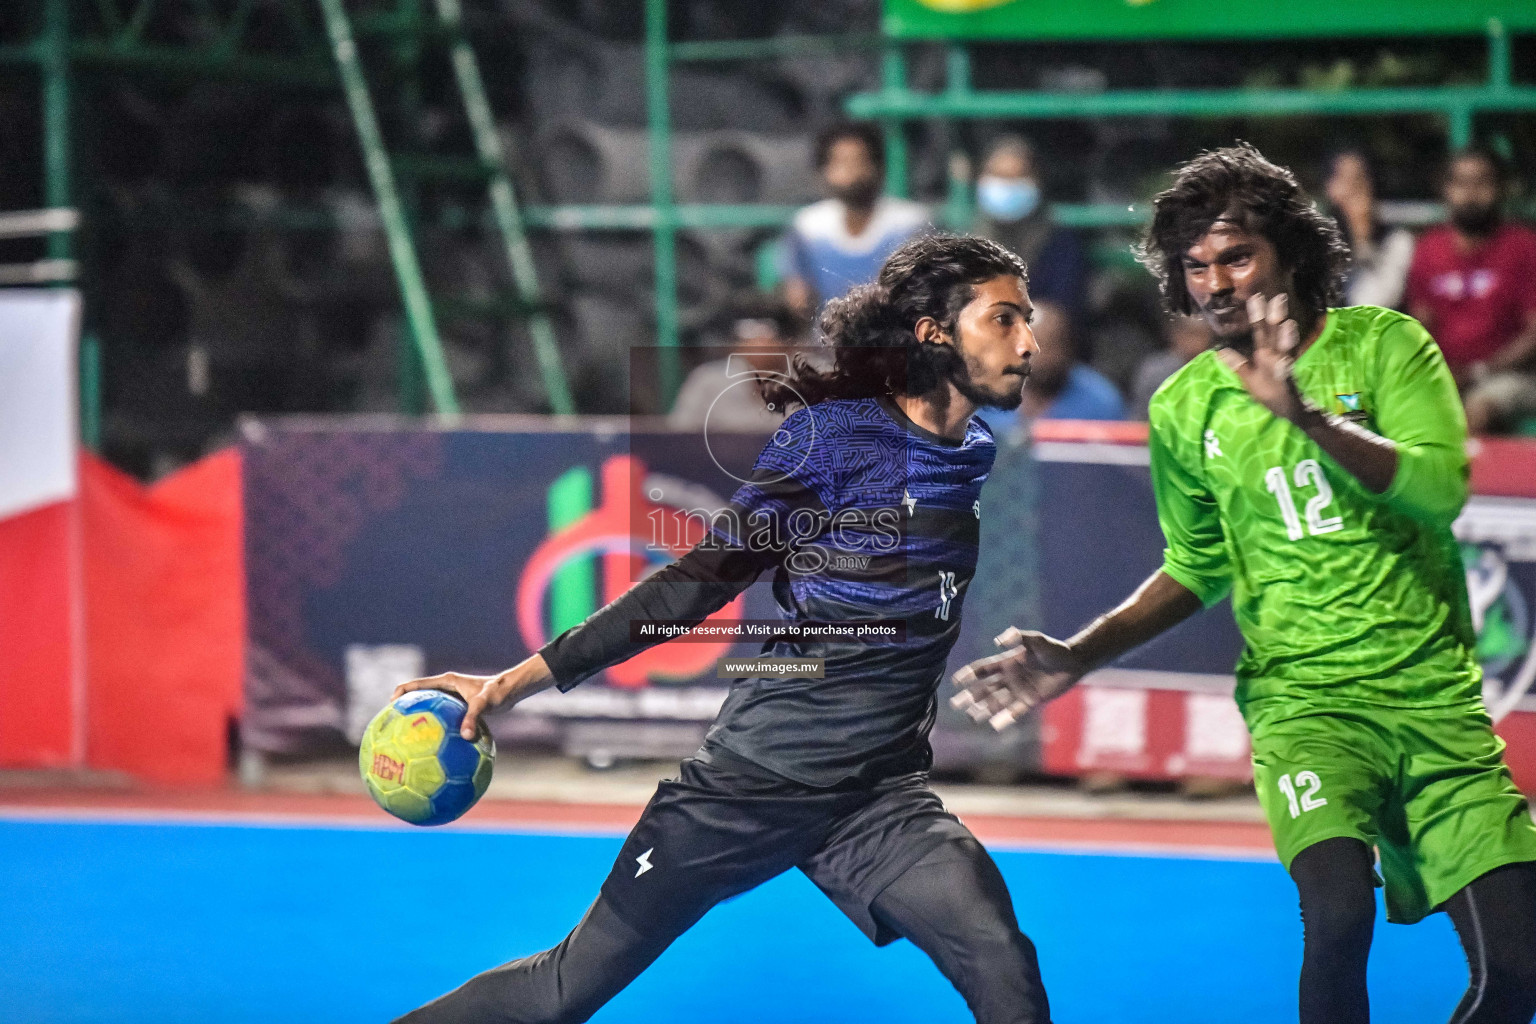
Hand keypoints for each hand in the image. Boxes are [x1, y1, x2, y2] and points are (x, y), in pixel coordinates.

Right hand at [393, 655, 551, 739]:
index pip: (416, 685)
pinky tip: (431, 745)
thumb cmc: (498, 693)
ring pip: (428, 708)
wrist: (511, 691)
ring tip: (406, 738)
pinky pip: (440, 718)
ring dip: (417, 719)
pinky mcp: (458, 707)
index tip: (389, 708)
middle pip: (418, 696)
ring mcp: (451, 698)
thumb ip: (473, 718)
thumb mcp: (484, 704)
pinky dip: (434, 727)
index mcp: (446, 682)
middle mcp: (446, 688)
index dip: (400, 694)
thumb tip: (466, 737)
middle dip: (403, 708)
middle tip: (392, 726)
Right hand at [950, 628, 1084, 730]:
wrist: (1073, 662)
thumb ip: (1017, 637)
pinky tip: (994, 725)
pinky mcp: (1031, 701)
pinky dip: (1005, 718)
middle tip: (954, 704)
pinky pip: (1015, 711)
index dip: (969, 674)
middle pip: (985, 688)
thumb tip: (997, 641)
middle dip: (970, 696)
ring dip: (983, 709)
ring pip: (996, 702)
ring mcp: (1019, 690)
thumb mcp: (1036, 640)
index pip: (983, 669)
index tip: (956, 681)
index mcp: (1007, 662)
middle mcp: (1010, 678)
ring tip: (970, 717)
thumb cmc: (1054, 648)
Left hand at [1216, 293, 1304, 421]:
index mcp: (1267, 356)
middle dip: (1275, 319)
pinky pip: (1286, 376)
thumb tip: (1220, 351)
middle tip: (1277, 298)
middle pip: (1275, 336)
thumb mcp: (1250, 379)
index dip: (1259, 316)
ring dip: (1286, 338)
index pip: (1261, 333)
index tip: (1256, 297)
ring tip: (1287, 324)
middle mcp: (1277, 359)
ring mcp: (1284, 371)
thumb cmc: (1271, 395)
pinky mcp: (1288, 385)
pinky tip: (1284, 363)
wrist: (1292, 413)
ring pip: (1284, 352)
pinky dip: (1285, 368)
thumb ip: (1239, 365)